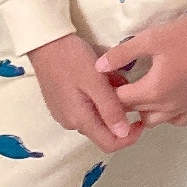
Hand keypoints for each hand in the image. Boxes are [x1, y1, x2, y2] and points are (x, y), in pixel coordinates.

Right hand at [27, 34, 140, 152]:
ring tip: (113, 79)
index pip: (109, 144)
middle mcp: (71, 122)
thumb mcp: (96, 81)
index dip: (129, 137)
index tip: (141, 119)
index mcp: (79, 119)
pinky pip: (87, 108)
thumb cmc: (71, 59)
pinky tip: (101, 80)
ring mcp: (65, 113)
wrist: (45, 42)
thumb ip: (110, 108)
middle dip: (119, 114)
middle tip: (126, 89)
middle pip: (103, 130)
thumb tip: (124, 134)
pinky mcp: (63, 103)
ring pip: (96, 117)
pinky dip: (99, 98)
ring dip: (109, 104)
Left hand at [96, 12, 186, 128]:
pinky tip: (165, 99)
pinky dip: (167, 115)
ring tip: (140, 92)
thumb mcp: (149, 39)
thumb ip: (121, 54)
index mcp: (153, 91)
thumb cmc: (185, 35)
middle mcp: (168, 106)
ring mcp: (185, 107)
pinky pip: (177, 121)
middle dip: (123, 103)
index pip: (121, 102)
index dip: (109, 93)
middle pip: (135, 114)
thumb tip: (98, 66)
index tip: (105, 82)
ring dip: (143, 111)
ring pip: (155, 121)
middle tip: (119, 85)